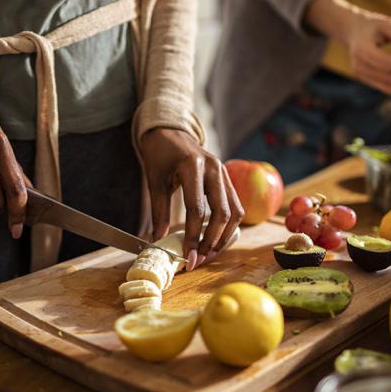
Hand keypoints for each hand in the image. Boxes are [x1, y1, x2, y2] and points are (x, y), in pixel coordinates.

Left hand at [138, 128, 243, 269]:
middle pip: (222, 213)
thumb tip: (159, 241)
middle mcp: (215, 168)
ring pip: (234, 212)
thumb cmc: (161, 155)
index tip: (188, 257)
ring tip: (209, 254)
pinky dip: (228, 226)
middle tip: (199, 260)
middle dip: (211, 241)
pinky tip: (216, 239)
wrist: (171, 132)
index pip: (197, 209)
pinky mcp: (228, 178)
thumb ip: (159, 211)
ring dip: (224, 237)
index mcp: (193, 166)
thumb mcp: (155, 181)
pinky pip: (235, 206)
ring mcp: (225, 172)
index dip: (193, 237)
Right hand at [305, 0, 390, 94]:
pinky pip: (387, 88)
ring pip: (389, 87)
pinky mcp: (367, 81)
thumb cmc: (372, 25)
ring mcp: (362, 76)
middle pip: (388, 78)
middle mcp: (360, 66)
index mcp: (362, 50)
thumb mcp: (387, 23)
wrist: (353, 32)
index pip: (385, 62)